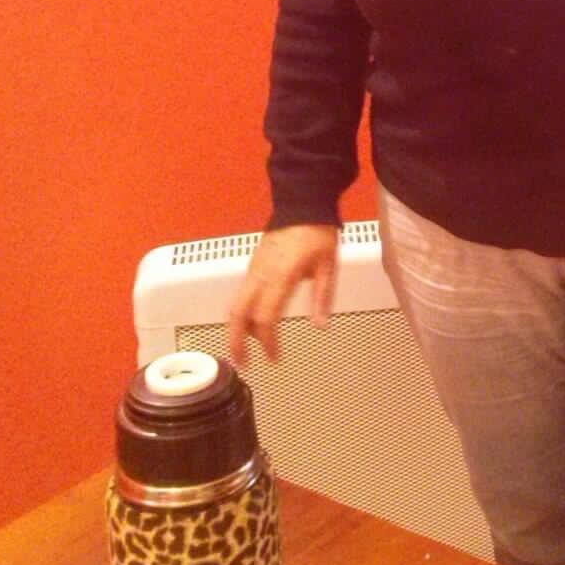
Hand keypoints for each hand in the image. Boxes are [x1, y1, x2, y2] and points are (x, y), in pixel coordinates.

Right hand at [226, 224, 338, 364]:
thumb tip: (320, 326)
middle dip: (236, 340)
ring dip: (238, 328)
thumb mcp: (329, 266)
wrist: (302, 202)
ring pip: (236, 303)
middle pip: (238, 313)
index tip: (274, 358)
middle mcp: (261, 273)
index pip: (266, 316)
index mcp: (280, 276)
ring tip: (245, 348)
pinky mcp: (253, 264)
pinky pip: (241, 293)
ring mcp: (254, 268)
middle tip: (241, 362)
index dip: (267, 341)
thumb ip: (322, 297)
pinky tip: (253, 323)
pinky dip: (242, 312)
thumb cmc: (318, 232)